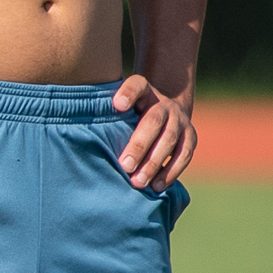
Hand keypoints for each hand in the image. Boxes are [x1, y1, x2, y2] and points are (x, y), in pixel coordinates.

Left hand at [111, 75, 196, 189]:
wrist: (165, 113)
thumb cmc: (130, 115)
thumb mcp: (119, 108)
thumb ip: (107, 115)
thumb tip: (82, 134)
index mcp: (144, 91)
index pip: (136, 85)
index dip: (128, 93)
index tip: (117, 105)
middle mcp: (164, 103)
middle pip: (153, 121)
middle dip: (139, 145)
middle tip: (125, 166)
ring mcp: (180, 119)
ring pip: (169, 140)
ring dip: (153, 163)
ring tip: (138, 182)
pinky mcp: (191, 136)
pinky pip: (184, 155)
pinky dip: (171, 172)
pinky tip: (156, 186)